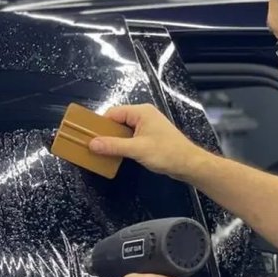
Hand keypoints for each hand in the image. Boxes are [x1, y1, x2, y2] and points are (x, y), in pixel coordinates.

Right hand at [89, 104, 208, 180]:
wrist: (189, 164)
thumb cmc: (166, 153)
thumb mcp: (137, 149)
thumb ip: (113, 146)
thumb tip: (92, 144)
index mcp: (141, 112)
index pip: (113, 113)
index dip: (100, 124)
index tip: (88, 135)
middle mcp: (143, 116)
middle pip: (117, 121)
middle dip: (105, 133)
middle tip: (92, 145)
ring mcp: (147, 127)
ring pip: (123, 131)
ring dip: (114, 141)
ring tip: (101, 151)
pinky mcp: (150, 137)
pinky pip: (130, 138)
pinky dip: (122, 145)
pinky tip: (115, 154)